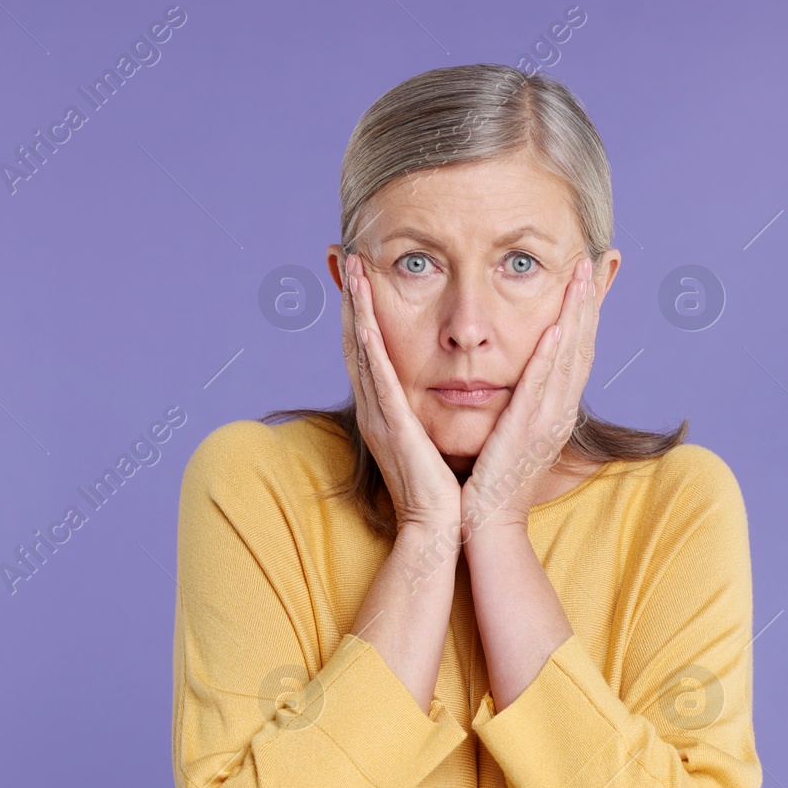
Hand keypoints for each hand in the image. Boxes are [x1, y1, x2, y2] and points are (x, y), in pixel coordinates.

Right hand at [339, 251, 462, 535]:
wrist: (438, 527)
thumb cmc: (440, 489)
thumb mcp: (430, 440)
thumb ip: (426, 415)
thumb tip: (438, 392)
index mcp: (387, 410)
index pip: (371, 352)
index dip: (361, 314)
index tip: (362, 280)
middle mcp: (376, 409)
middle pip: (357, 344)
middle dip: (351, 302)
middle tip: (348, 261)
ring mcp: (380, 416)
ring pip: (362, 352)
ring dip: (354, 311)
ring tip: (352, 274)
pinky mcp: (392, 426)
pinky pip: (377, 379)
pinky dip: (367, 346)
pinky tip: (361, 319)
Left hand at [461, 256, 598, 533]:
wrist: (489, 522)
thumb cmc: (492, 480)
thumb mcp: (511, 431)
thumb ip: (518, 402)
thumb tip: (515, 376)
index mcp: (556, 408)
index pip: (576, 349)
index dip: (585, 311)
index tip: (589, 275)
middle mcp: (560, 410)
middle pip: (582, 345)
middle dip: (589, 301)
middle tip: (596, 260)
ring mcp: (548, 421)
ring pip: (569, 358)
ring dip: (576, 316)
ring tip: (580, 277)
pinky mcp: (527, 432)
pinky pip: (541, 388)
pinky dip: (550, 358)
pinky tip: (555, 329)